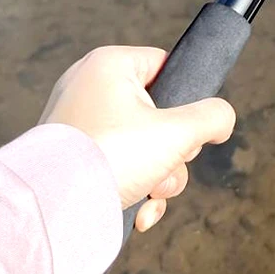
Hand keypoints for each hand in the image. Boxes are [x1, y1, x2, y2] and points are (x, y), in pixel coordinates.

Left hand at [39, 45, 235, 232]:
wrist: (52, 209)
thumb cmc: (110, 157)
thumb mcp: (177, 131)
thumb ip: (212, 117)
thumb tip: (222, 120)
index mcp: (110, 64)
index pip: (167, 67)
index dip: (184, 100)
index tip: (185, 128)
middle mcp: (88, 86)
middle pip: (157, 113)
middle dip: (172, 151)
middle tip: (167, 165)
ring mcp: (76, 122)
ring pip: (139, 144)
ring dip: (157, 175)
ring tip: (150, 193)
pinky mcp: (69, 156)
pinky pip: (114, 163)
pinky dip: (131, 187)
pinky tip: (136, 208)